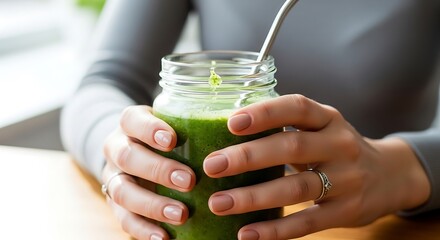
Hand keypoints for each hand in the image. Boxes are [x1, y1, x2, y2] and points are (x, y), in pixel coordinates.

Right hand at [102, 105, 195, 239]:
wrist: (139, 155)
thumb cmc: (169, 137)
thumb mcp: (176, 124)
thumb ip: (196, 126)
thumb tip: (240, 129)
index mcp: (130, 124)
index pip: (132, 120)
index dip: (149, 129)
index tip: (172, 140)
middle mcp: (116, 149)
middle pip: (127, 157)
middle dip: (158, 169)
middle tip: (188, 180)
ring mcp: (113, 177)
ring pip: (122, 191)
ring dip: (152, 204)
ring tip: (181, 214)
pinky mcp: (116, 204)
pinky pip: (124, 219)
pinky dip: (143, 229)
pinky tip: (164, 237)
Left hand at [203, 94, 430, 239]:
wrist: (389, 175)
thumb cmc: (337, 147)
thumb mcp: (321, 127)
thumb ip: (286, 127)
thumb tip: (225, 128)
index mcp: (328, 119)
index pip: (297, 108)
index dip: (265, 113)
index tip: (231, 122)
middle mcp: (340, 145)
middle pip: (292, 148)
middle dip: (248, 157)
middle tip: (212, 166)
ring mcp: (347, 180)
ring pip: (296, 188)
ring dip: (253, 197)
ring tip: (218, 203)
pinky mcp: (346, 211)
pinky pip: (307, 222)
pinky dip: (275, 230)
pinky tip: (247, 233)